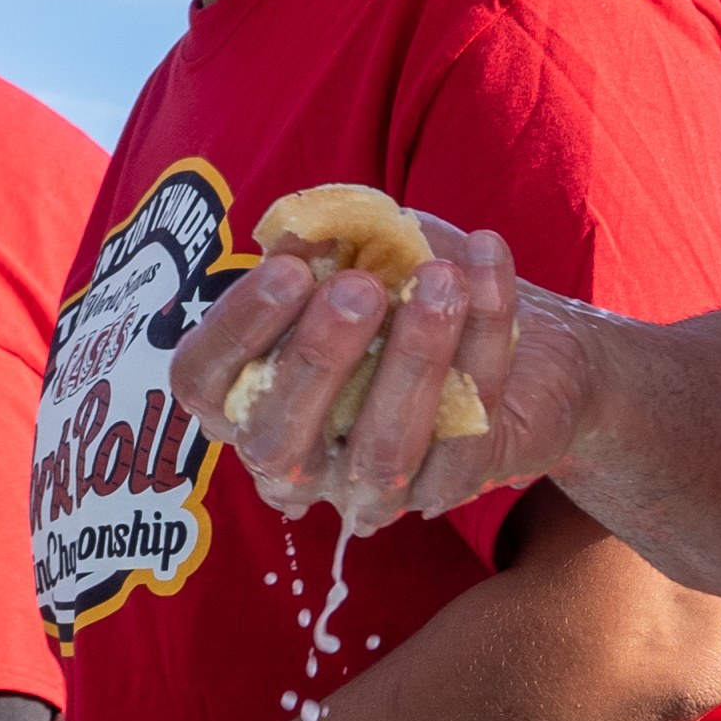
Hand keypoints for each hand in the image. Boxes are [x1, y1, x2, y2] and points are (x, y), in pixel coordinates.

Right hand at [171, 217, 611, 537]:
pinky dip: (483, 347)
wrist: (515, 340)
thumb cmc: (400, 290)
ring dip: (413, 360)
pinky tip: (487, 275)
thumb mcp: (351, 253)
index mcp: (244, 399)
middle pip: (279, 440)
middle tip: (360, 289)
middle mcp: (293, 462)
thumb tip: (302, 231)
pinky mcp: (444, 489)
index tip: (288, 269)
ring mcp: (366, 489)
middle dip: (319, 360)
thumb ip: (318, 243)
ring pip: (380, 452)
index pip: (205, 383)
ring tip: (441, 279)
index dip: (237, 329)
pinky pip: (464, 437)